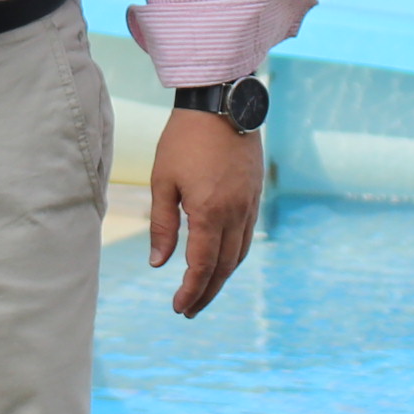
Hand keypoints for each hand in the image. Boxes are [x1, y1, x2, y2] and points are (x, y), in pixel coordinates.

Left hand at [149, 108, 261, 317]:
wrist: (221, 103)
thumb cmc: (184, 140)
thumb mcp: (163, 181)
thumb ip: (161, 224)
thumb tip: (158, 263)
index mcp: (208, 213)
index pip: (201, 266)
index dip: (191, 291)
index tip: (179, 308)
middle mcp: (234, 214)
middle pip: (223, 267)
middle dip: (206, 292)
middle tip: (190, 310)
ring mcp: (249, 204)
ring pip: (239, 254)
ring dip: (222, 277)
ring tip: (205, 290)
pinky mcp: (255, 194)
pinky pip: (247, 235)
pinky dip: (235, 255)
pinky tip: (223, 260)